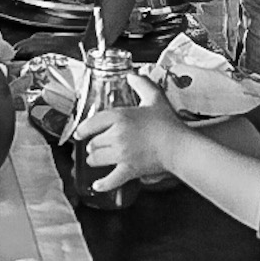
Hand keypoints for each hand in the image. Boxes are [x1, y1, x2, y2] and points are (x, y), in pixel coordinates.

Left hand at [73, 72, 184, 192]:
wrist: (179, 145)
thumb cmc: (168, 122)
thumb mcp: (155, 97)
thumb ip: (141, 84)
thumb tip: (132, 75)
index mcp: (119, 117)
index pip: (91, 123)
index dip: (83, 129)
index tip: (79, 133)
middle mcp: (116, 135)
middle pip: (93, 142)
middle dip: (92, 145)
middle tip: (94, 145)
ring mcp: (121, 154)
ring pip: (96, 159)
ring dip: (94, 160)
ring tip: (96, 159)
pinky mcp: (129, 170)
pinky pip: (111, 179)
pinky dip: (103, 184)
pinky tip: (97, 185)